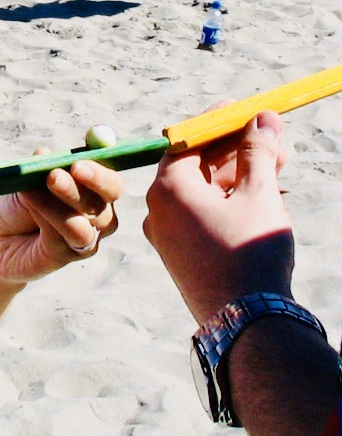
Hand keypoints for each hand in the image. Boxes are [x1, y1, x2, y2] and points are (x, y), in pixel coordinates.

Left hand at [0, 149, 120, 283]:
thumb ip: (41, 168)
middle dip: (90, 181)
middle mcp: (100, 215)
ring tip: (40, 184)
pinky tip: (29, 201)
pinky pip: (65, 235)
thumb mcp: (30, 180)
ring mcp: (88, 238)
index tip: (79, 161)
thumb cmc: (21, 205)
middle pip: (107, 198)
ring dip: (64, 198)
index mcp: (96, 191)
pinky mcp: (69, 256)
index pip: (111, 181)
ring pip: (86, 219)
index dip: (99, 171)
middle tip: (65, 171)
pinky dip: (47, 213)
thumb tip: (44, 153)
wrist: (0, 240)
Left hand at [143, 110, 292, 324]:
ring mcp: (166, 234)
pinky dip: (226, 200)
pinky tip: (260, 193)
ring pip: (202, 191)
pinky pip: (200, 214)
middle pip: (197, 164)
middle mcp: (158, 209)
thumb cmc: (249, 253)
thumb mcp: (258, 194)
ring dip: (237, 174)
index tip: (243, 111)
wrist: (245, 323)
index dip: (219, 123)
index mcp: (168, 187)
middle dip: (236, 148)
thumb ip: (257, 152)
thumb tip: (263, 119)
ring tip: (278, 163)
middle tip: (270, 135)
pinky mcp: (179, 255)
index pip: (190, 140)